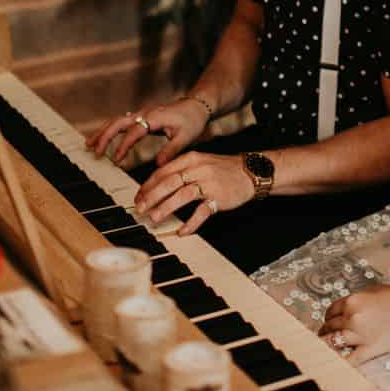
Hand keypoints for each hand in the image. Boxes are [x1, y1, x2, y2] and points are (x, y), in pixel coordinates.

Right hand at [87, 96, 210, 165]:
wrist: (195, 106)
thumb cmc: (192, 121)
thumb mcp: (185, 137)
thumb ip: (171, 151)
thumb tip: (158, 165)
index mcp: (154, 118)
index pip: (135, 131)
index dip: (124, 145)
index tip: (116, 159)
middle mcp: (144, 113)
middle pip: (118, 122)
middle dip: (104, 136)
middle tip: (94, 150)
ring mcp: (141, 114)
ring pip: (117, 121)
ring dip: (103, 132)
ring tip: (89, 144)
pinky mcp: (141, 117)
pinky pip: (121, 122)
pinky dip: (110, 130)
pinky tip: (102, 139)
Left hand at [133, 151, 255, 235]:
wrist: (251, 171)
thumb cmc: (223, 169)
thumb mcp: (200, 162)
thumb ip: (180, 171)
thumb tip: (156, 185)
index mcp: (190, 159)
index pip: (163, 172)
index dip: (148, 185)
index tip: (138, 197)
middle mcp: (198, 169)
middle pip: (169, 182)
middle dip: (151, 196)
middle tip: (140, 208)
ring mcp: (209, 183)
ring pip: (182, 194)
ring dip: (166, 207)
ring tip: (155, 217)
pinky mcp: (219, 197)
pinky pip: (202, 211)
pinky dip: (191, 222)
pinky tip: (182, 231)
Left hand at [318, 285, 389, 365]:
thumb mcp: (375, 291)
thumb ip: (358, 300)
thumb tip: (349, 308)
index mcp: (353, 301)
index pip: (331, 311)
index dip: (329, 317)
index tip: (329, 322)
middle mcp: (352, 317)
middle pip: (330, 326)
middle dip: (326, 331)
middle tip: (325, 336)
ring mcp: (360, 334)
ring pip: (334, 342)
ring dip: (329, 346)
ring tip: (327, 350)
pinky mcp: (370, 349)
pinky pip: (350, 359)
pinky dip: (342, 362)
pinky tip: (338, 365)